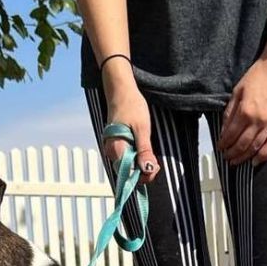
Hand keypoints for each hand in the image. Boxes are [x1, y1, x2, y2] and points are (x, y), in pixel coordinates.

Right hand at [102, 60, 159, 183]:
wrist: (121, 90)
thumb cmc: (132, 106)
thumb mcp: (142, 129)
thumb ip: (144, 151)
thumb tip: (147, 169)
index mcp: (116, 149)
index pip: (129, 175)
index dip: (144, 175)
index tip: (156, 166)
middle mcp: (111, 152)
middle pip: (128, 173)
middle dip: (143, 171)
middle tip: (155, 161)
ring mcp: (112, 149)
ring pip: (128, 167)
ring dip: (140, 164)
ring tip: (149, 152)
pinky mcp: (116, 146)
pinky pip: (126, 159)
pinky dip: (136, 158)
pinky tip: (142, 149)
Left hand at [218, 42, 266, 165]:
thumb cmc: (258, 75)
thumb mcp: (238, 90)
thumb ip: (230, 112)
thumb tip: (224, 131)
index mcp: (245, 110)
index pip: (231, 134)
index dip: (224, 143)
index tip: (220, 148)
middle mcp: (258, 120)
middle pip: (242, 144)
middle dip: (232, 153)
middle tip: (226, 158)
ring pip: (255, 147)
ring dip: (244, 157)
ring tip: (236, 162)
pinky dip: (263, 156)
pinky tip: (255, 162)